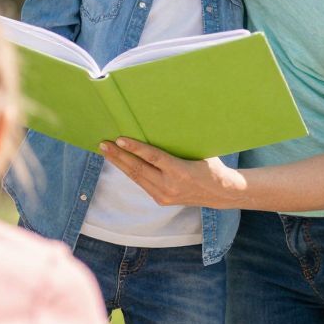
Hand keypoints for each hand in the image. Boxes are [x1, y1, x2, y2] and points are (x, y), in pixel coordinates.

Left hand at [96, 137, 237, 206]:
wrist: (220, 193)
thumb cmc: (210, 165)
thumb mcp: (199, 151)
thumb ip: (178, 144)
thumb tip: (159, 123)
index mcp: (180, 171)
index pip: (152, 158)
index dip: (135, 148)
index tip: (119, 139)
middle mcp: (169, 186)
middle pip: (138, 169)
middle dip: (118, 156)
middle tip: (103, 144)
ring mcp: (164, 195)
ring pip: (136, 178)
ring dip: (120, 164)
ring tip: (106, 151)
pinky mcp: (160, 199)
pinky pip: (141, 183)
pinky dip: (129, 171)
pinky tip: (120, 162)